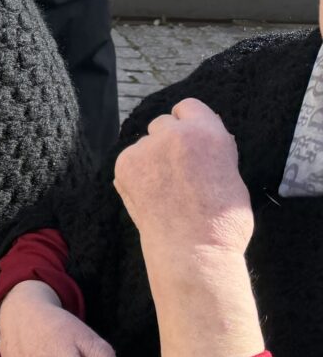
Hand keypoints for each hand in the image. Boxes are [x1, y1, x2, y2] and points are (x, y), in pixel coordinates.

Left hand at [114, 99, 253, 263]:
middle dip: (168, 141)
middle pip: (163, 123)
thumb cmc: (221, 221)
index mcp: (209, 132)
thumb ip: (214, 150)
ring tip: (163, 188)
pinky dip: (136, 173)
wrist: (194, 250)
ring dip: (151, 157)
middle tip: (176, 170)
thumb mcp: (232, 173)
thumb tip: (202, 138)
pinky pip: (129, 160)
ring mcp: (146, 148)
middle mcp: (175, 133)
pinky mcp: (124, 165)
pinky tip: (149, 195)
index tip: (188, 139)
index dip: (188, 123)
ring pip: (144, 143)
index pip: (188, 106)